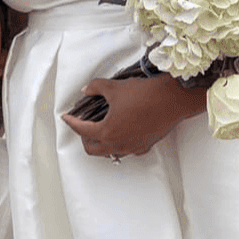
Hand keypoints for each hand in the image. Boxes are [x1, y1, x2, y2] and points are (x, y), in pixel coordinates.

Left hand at [61, 75, 205, 157]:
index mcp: (107, 131)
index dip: (71, 122)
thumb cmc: (143, 95)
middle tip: (81, 126)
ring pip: (110, 152)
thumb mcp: (112, 87)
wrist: (172, 100)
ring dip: (101, 143)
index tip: (66, 117)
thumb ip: (95, 88)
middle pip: (93, 149)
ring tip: (99, 129)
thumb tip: (87, 90)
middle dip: (84, 139)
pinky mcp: (145, 146)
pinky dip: (118, 144)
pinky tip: (119, 132)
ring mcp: (133, 147)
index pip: (82, 130)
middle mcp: (119, 144)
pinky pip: (127, 150)